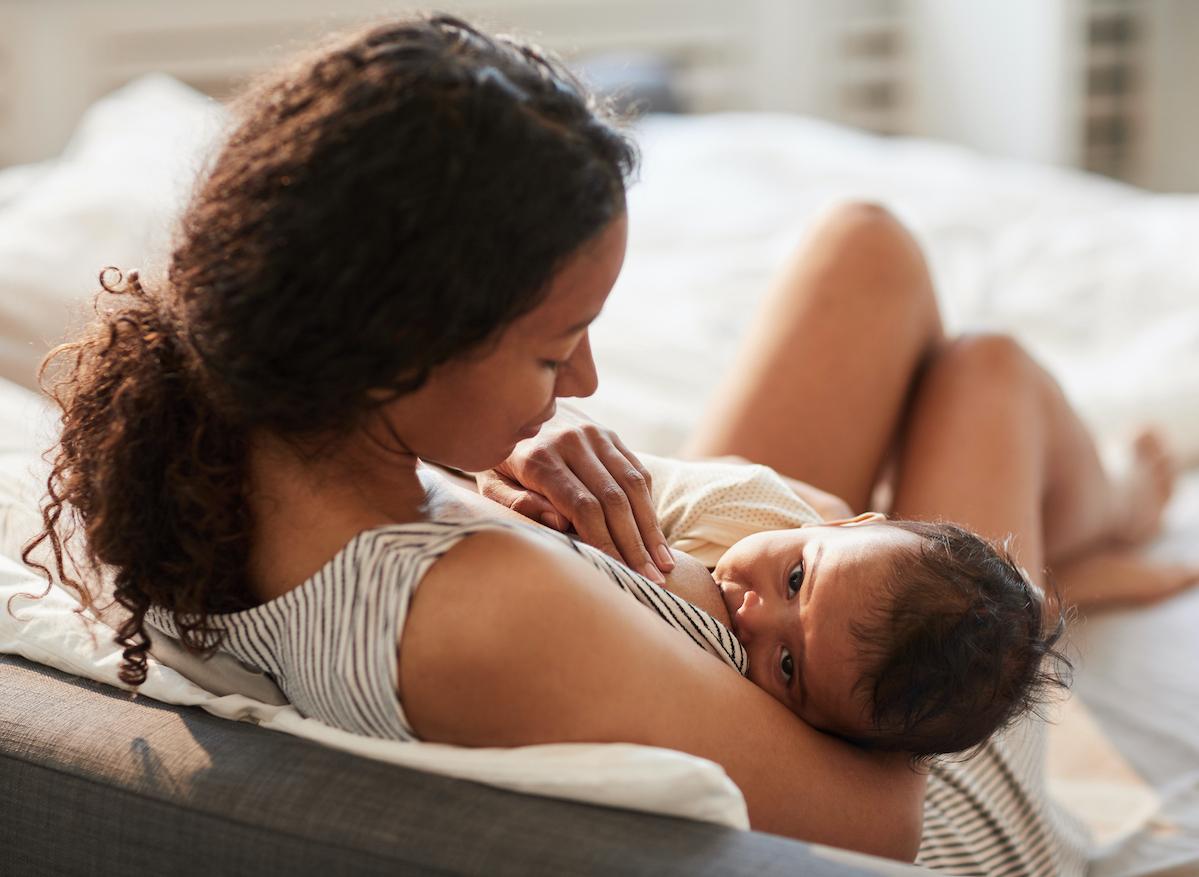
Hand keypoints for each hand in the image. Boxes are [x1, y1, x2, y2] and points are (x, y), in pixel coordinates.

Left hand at [475, 405, 674, 583]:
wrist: (512, 407)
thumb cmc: (498, 460)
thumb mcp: (489, 482)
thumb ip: (514, 503)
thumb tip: (559, 523)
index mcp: (539, 457)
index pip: (584, 507)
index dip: (606, 542)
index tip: (620, 572)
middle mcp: (572, 441)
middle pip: (614, 499)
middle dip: (635, 544)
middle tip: (652, 580)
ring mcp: (595, 435)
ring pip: (633, 485)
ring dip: (651, 528)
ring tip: (664, 564)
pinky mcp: (609, 434)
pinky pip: (637, 471)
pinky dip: (648, 505)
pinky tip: (655, 536)